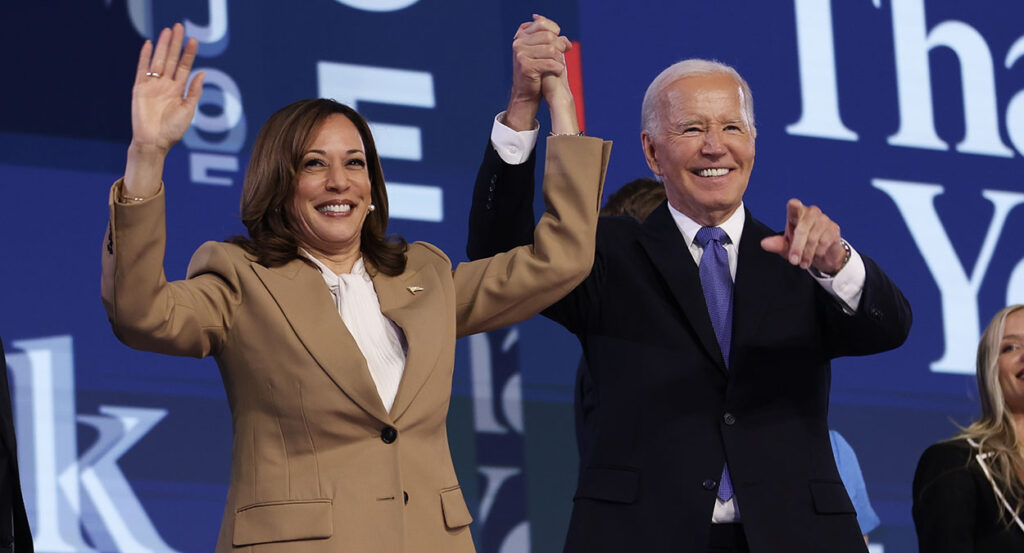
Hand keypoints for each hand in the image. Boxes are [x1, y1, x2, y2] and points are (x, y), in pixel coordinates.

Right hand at [130, 23, 203, 153]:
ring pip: (158, 60)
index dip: (189, 53)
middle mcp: (165, 85)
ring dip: (162, 46)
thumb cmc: (172, 130)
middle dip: (175, 43)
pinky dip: (144, 57)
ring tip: (167, 31)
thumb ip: (194, 91)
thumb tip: (202, 72)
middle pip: (171, 59)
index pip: (184, 67)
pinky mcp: (139, 88)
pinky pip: (142, 69)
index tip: (194, 40)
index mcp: (178, 90)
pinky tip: (149, 44)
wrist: (154, 141)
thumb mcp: (188, 110)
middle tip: (179, 26)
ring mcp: (152, 85)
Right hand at [505, 14, 571, 130]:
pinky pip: (550, 63)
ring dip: (559, 58)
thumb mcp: (543, 52)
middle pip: (548, 37)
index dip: (555, 30)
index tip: (559, 42)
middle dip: (560, 46)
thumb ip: (553, 42)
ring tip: (559, 64)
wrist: (526, 92)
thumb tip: (567, 42)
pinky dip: (558, 68)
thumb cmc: (536, 71)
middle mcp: (518, 43)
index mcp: (521, 35)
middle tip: (563, 54)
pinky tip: (558, 71)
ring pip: (551, 49)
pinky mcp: (526, 66)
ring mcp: (521, 54)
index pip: (542, 24)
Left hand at [760, 199, 847, 274]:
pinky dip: (817, 253)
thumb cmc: (802, 245)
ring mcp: (823, 220)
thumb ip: (776, 244)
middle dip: (797, 248)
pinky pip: (824, 243)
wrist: (823, 255)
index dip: (794, 206)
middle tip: (793, 260)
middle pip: (802, 229)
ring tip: (803, 261)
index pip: (794, 207)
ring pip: (813, 239)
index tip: (794, 204)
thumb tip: (764, 243)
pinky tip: (816, 255)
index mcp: (797, 214)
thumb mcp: (787, 247)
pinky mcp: (833, 228)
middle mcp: (811, 213)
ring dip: (807, 254)